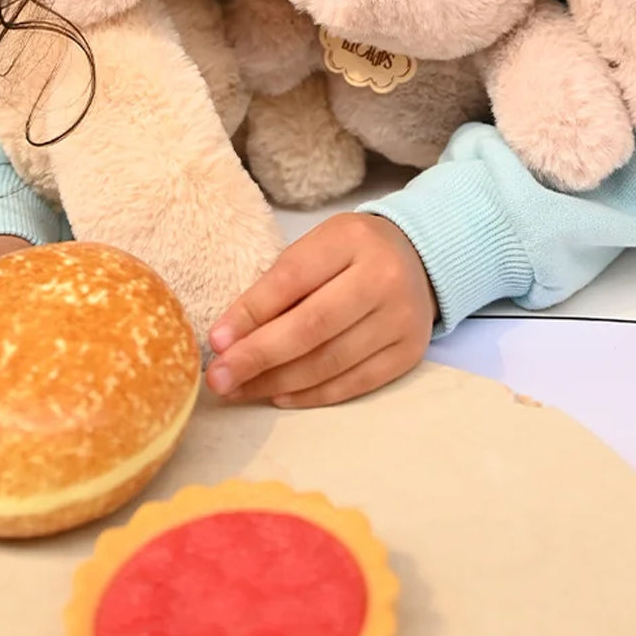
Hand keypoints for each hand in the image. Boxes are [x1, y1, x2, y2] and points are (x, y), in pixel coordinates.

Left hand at [204, 212, 437, 408]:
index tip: (215, 341)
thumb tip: (231, 338)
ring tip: (240, 390)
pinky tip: (279, 396)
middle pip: (312, 327)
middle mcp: (382, 277)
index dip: (250, 313)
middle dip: (258, 356)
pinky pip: (354, 383)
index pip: (292, 279)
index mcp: (351, 239)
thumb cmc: (351, 253)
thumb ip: (279, 285)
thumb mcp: (317, 247)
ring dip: (277, 382)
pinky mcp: (409, 353)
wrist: (419, 258)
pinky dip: (312, 394)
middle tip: (218, 379)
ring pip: (330, 361)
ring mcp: (401, 318)